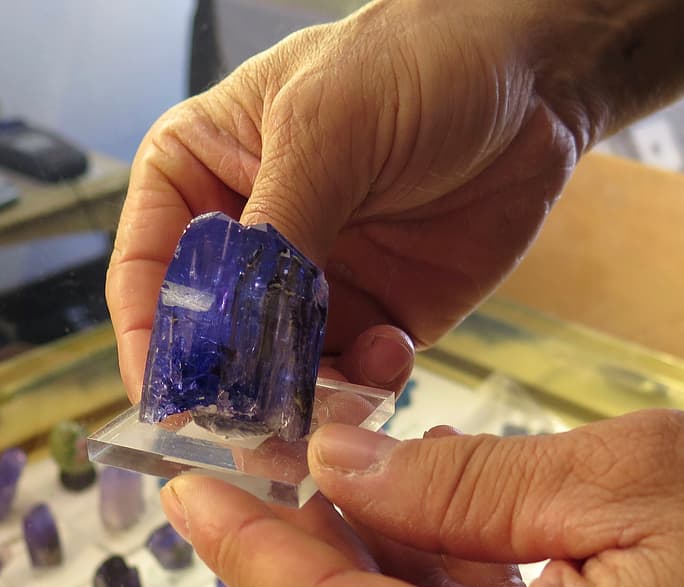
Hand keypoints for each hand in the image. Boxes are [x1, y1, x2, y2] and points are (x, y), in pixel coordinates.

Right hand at [106, 0, 583, 399]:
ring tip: (330, 404)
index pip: (149, 269)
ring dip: (302, 400)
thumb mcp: (325, 132)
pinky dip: (366, 387)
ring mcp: (315, 284)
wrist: (535, 76)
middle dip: (230, 388)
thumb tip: (227, 339)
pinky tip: (393, 353)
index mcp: (202, 173)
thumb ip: (272, 236)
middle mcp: (250, 238)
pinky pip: (354, 378)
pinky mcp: (381, 315)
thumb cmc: (414, 61)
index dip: (151, 339)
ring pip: (280, 374)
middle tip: (253, 428)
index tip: (166, 399)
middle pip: (212, 340)